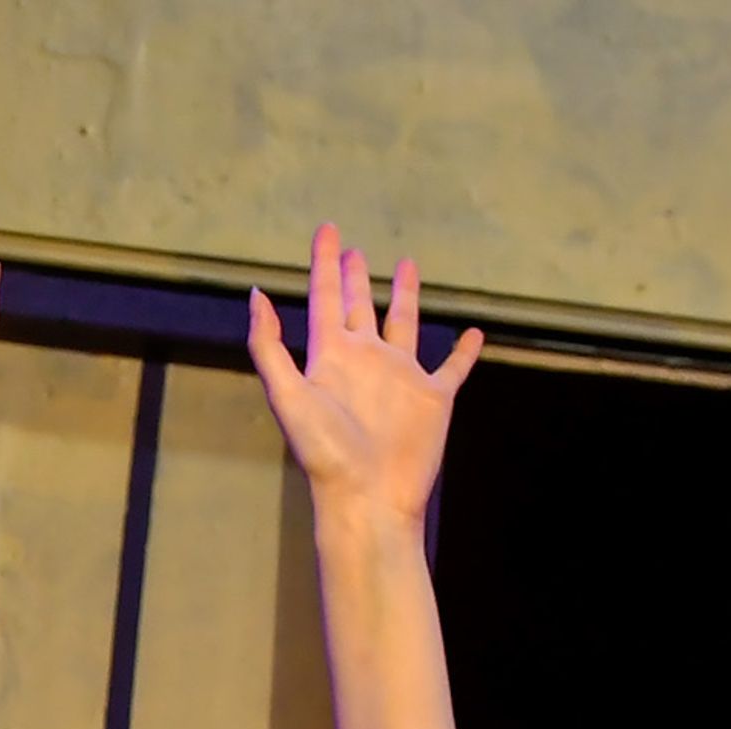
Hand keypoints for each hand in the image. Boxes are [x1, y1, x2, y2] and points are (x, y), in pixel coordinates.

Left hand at [244, 223, 480, 529]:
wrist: (368, 498)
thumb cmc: (326, 453)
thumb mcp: (289, 394)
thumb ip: (269, 346)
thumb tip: (256, 294)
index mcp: (331, 356)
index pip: (325, 297)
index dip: (325, 262)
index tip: (328, 229)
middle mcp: (366, 360)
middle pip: (360, 305)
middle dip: (356, 276)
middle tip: (355, 249)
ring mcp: (401, 377)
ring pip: (404, 324)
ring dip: (404, 296)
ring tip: (407, 265)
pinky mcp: (434, 398)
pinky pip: (453, 367)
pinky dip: (464, 351)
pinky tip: (474, 333)